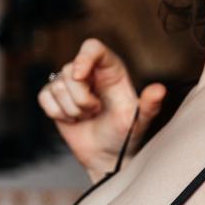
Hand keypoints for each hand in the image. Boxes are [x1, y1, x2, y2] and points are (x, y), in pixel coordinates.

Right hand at [37, 36, 167, 176]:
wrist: (107, 156)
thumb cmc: (125, 136)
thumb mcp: (139, 121)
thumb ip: (149, 105)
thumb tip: (159, 90)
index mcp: (111, 70)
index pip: (92, 48)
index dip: (83, 57)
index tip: (80, 75)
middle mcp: (90, 73)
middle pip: (70, 70)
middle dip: (80, 98)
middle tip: (95, 111)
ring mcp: (70, 84)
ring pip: (57, 85)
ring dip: (72, 109)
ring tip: (87, 116)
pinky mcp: (54, 97)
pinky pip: (44, 97)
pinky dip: (57, 113)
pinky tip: (72, 120)